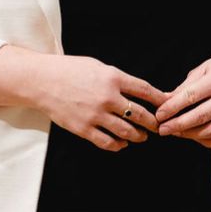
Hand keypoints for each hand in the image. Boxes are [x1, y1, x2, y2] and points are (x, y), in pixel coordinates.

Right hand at [35, 56, 170, 152]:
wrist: (41, 81)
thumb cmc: (69, 70)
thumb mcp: (97, 66)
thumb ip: (117, 79)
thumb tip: (137, 91)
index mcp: (112, 77)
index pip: (146, 90)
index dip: (161, 100)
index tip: (169, 105)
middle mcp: (107, 97)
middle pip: (141, 114)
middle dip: (154, 123)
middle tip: (160, 126)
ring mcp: (95, 115)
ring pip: (127, 131)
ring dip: (139, 136)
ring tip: (143, 136)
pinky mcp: (84, 128)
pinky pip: (108, 142)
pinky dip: (119, 144)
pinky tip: (122, 143)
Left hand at [155, 37, 210, 147]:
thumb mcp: (203, 69)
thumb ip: (185, 87)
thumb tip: (165, 102)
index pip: (191, 96)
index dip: (172, 107)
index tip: (159, 114)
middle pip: (201, 116)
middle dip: (178, 125)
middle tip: (162, 129)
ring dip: (190, 134)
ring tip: (176, 132)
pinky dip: (206, 141)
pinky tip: (195, 136)